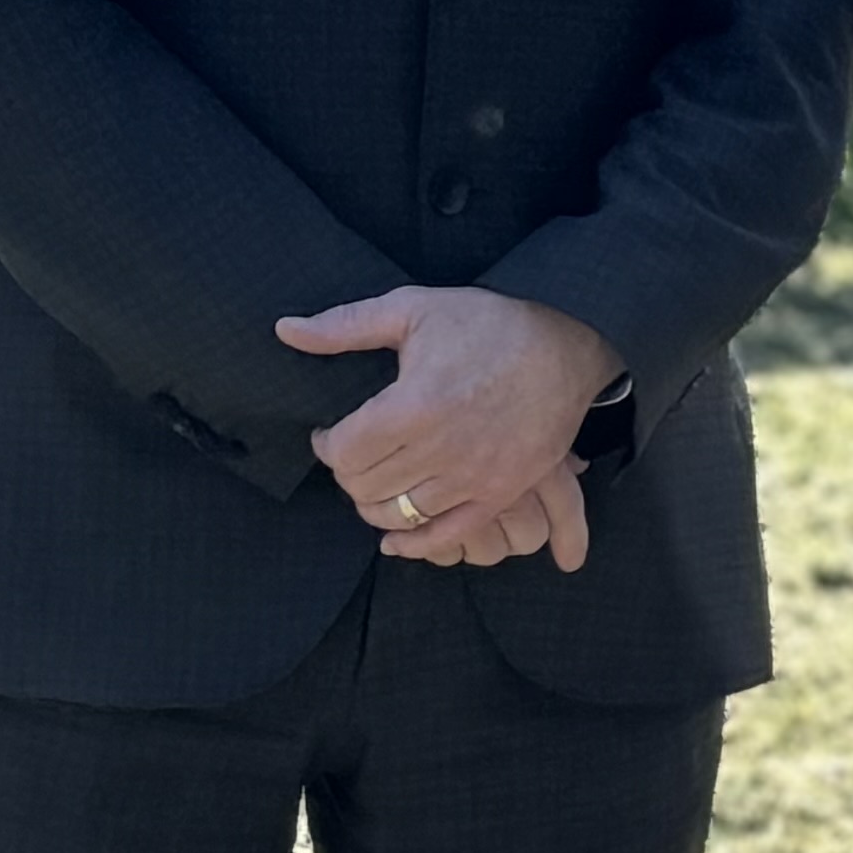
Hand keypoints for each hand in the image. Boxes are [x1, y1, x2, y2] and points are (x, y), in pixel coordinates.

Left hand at [280, 285, 620, 562]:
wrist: (566, 348)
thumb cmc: (489, 324)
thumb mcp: (415, 308)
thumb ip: (346, 325)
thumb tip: (285, 330)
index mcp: (416, 403)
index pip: (344, 452)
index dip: (326, 445)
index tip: (329, 434)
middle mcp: (443, 448)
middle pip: (365, 487)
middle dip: (349, 473)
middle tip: (354, 455)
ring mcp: (474, 477)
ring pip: (398, 515)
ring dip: (376, 503)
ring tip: (379, 479)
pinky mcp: (499, 493)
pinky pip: (445, 536)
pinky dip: (414, 544)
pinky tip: (396, 536)